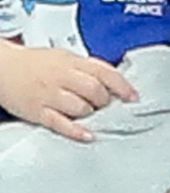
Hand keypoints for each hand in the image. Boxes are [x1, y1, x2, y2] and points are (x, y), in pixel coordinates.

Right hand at [0, 43, 136, 141]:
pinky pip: (60, 123)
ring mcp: (49, 95)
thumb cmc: (37, 63)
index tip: (133, 97)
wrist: (4, 68)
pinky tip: (88, 134)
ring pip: (80, 107)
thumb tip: (113, 82)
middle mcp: (62, 77)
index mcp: (72, 61)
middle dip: (105, 101)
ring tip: (92, 115)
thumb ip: (87, 68)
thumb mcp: (65, 57)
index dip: (123, 86)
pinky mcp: (37, 112)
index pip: (104, 72)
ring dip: (92, 114)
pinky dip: (76, 130)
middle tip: (106, 106)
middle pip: (94, 91)